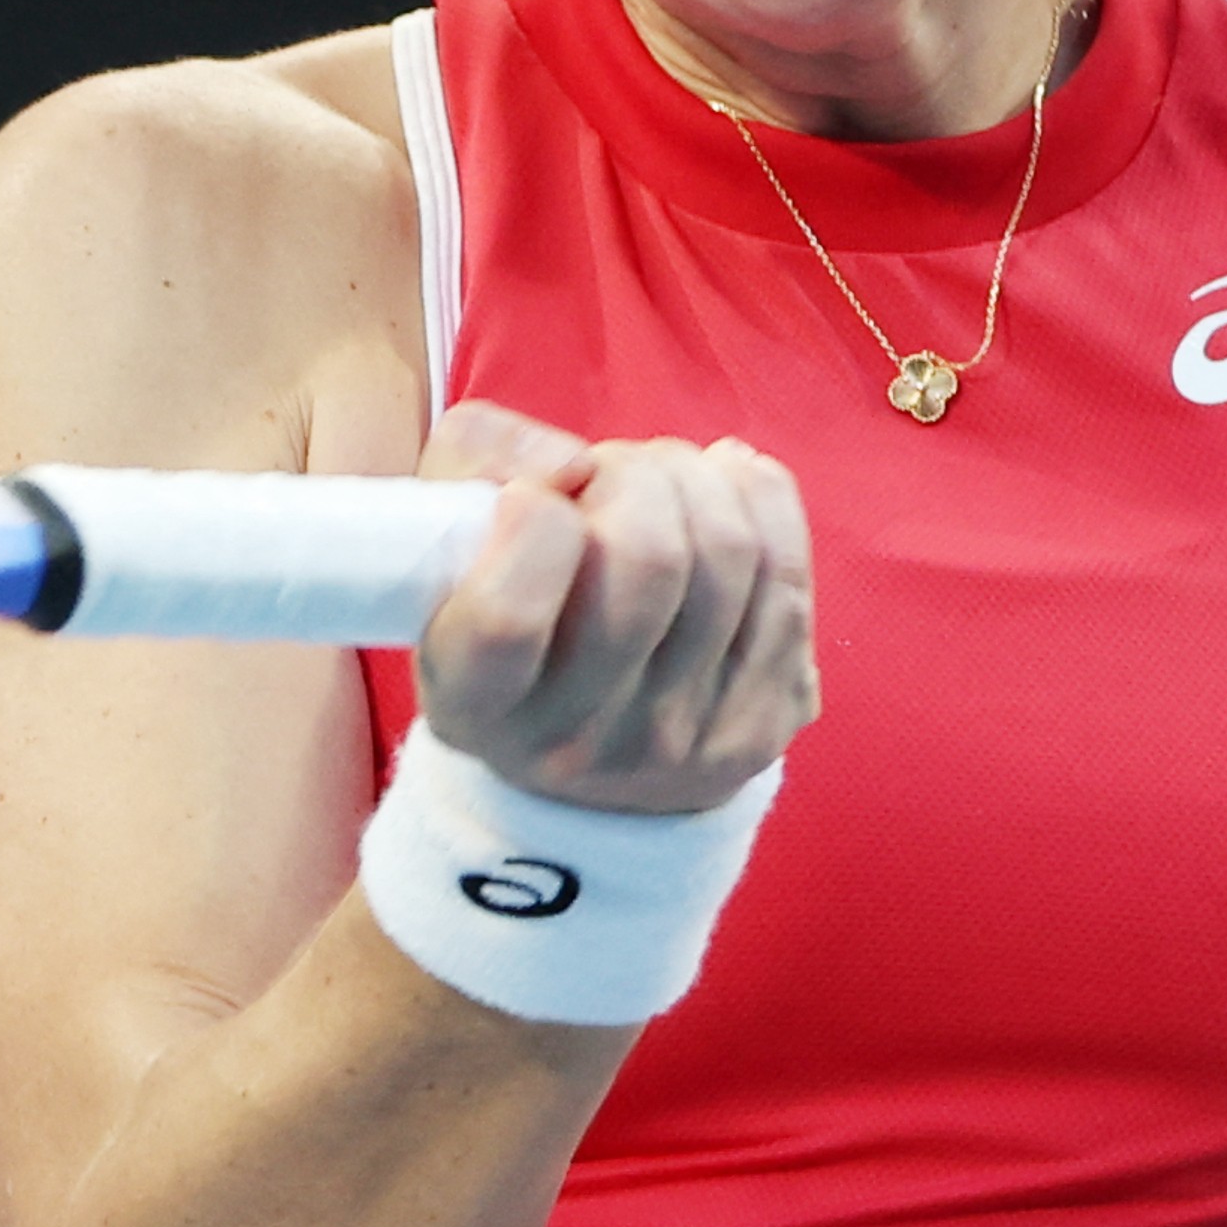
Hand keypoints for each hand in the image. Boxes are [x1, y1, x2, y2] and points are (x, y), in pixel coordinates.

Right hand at [409, 400, 818, 809]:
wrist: (579, 768)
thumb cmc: (499, 620)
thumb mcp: (439, 551)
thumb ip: (473, 463)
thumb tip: (572, 459)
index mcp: (477, 705)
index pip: (510, 615)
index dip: (533, 518)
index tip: (529, 495)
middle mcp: (581, 741)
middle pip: (648, 559)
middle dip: (631, 473)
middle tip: (603, 474)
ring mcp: (685, 741)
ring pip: (730, 552)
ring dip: (694, 476)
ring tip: (659, 479)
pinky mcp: (764, 721)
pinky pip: (787, 569)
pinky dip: (755, 496)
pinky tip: (722, 488)